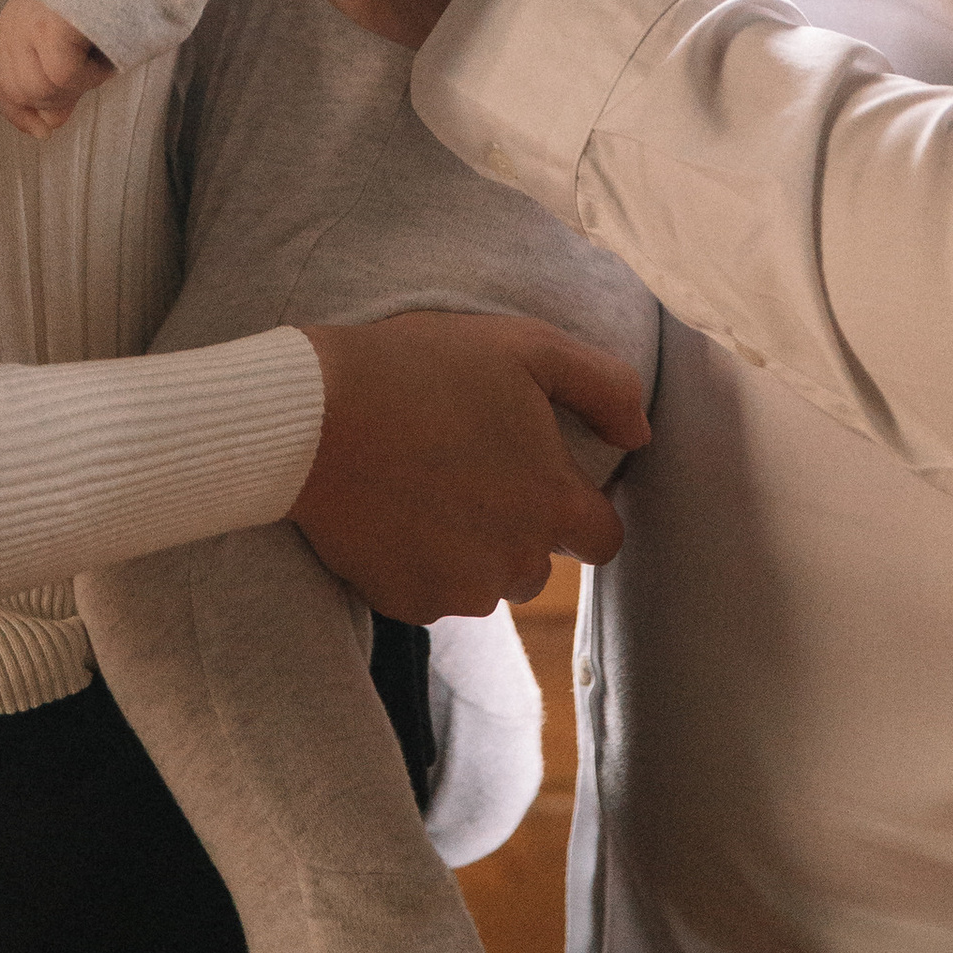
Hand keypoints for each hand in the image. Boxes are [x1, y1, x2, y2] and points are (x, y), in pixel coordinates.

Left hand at [0, 0, 114, 139]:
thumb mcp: (73, 40)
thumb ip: (57, 80)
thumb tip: (47, 125)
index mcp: (14, 27)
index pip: (0, 83)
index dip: (17, 112)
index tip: (41, 130)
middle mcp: (12, 27)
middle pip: (21, 92)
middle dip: (59, 97)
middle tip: (94, 71)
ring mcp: (26, 27)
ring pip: (43, 88)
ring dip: (80, 83)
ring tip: (103, 52)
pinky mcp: (47, 28)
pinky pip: (64, 75)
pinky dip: (90, 72)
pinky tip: (104, 48)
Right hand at [291, 311, 650, 617]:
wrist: (312, 415)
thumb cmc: (420, 368)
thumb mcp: (524, 347)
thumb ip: (603, 386)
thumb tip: (641, 434)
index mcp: (551, 502)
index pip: (604, 538)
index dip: (580, 510)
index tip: (541, 478)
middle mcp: (516, 561)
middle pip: (538, 561)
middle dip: (515, 525)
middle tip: (465, 466)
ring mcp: (460, 590)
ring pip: (485, 581)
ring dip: (468, 546)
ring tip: (422, 483)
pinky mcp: (409, 605)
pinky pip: (432, 593)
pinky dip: (418, 561)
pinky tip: (391, 510)